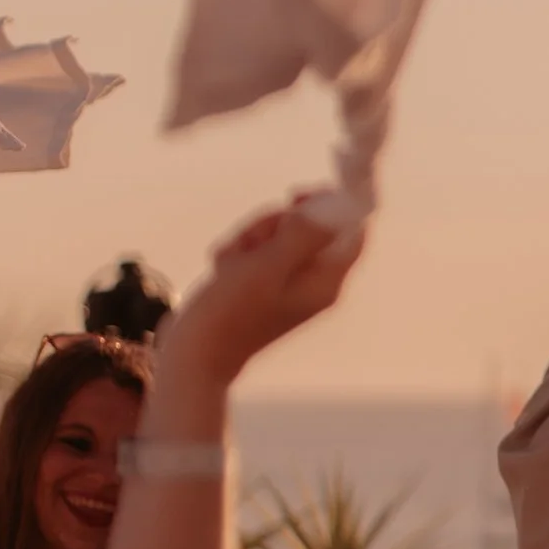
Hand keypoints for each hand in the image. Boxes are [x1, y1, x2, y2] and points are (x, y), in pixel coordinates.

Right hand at [163, 199, 364, 386]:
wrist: (196, 352)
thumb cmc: (233, 313)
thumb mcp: (269, 267)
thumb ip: (304, 235)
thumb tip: (334, 206)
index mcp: (326, 282)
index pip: (352, 231)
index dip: (330, 204)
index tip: (296, 195)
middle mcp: (313, 282)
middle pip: (307, 225)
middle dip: (272, 225)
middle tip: (252, 246)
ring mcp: (287, 281)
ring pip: (275, 232)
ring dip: (248, 238)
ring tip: (231, 265)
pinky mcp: (261, 282)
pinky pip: (254, 248)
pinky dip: (236, 253)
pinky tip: (223, 271)